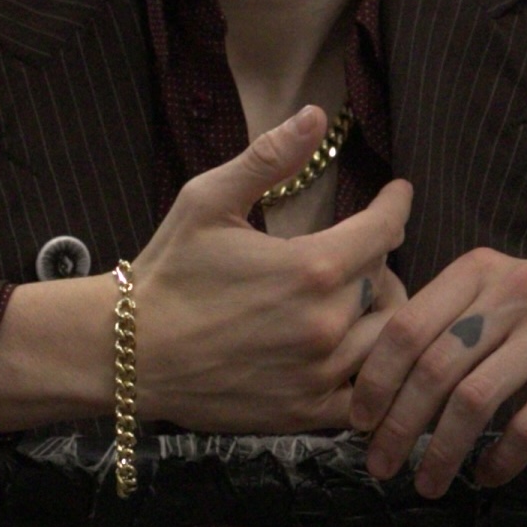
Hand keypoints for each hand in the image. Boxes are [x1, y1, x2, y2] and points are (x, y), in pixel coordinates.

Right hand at [130, 107, 410, 432]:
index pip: (386, 229)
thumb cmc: (167, 273)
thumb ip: (267, 158)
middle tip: (364, 251)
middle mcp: (326, 323)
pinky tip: (353, 353)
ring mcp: (320, 374)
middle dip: (380, 260)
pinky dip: (371, 371)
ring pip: (388, 337)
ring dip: (380, 313)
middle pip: (389, 281)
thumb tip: (315, 115)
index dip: (395, 206)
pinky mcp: (307, 412)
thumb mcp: (207, 200)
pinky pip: (369, 394)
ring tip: (361, 300)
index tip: (398, 195)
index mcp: (312, 267)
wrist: (127, 353)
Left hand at [348, 255, 526, 495]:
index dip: (376, 379)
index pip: (407, 325)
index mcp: (479, 270)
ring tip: (428, 483)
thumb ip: (448, 326)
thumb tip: (377, 389)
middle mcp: (514, 288)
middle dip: (400, 425)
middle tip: (382, 466)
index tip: (359, 423)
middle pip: (435, 366)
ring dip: (443, 451)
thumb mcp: (502, 301)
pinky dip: (502, 458)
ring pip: (476, 398)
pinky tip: (488, 477)